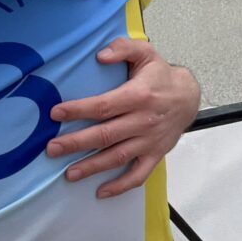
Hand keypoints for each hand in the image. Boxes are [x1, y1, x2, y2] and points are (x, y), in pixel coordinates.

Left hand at [45, 38, 199, 197]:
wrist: (189, 97)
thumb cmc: (161, 75)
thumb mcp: (146, 53)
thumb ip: (123, 48)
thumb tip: (100, 55)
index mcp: (138, 96)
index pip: (103, 106)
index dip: (78, 110)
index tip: (56, 113)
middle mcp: (143, 121)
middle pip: (105, 135)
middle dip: (76, 143)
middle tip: (52, 148)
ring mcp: (150, 141)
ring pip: (118, 157)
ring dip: (92, 167)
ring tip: (69, 174)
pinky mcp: (155, 154)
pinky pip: (138, 175)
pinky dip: (120, 186)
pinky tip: (101, 192)